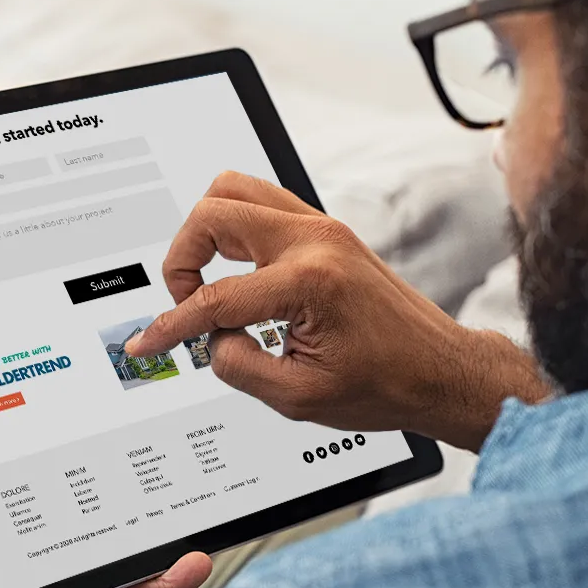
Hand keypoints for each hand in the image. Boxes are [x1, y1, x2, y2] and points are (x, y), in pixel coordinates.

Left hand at [0, 441, 210, 587]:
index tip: (46, 404)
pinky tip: (184, 566)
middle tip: (125, 435)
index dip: (12, 442)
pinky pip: (120, 587)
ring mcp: (41, 581)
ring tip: (169, 496)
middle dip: (88, 471)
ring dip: (132, 520)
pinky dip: (155, 578)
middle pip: (53, 498)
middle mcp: (3, 552)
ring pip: (95, 537)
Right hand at [122, 172, 546, 452]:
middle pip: (213, 213)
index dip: (171, 326)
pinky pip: (259, 202)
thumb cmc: (386, 383)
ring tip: (205, 279)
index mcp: (310, 282)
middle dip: (181, 259)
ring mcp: (322, 228)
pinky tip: (233, 270)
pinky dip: (232, 229)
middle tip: (185, 301)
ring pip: (234, 189)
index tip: (148, 344)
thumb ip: (237, 366)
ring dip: (205, 232)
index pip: (215, 297)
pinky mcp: (324, 230)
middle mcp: (315, 241)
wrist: (439, 370)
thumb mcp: (299, 397)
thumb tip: (209, 339)